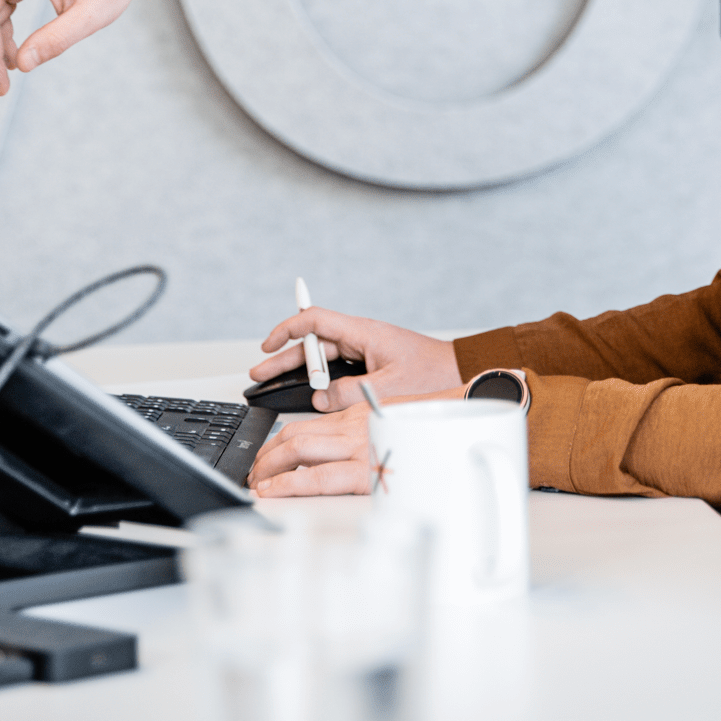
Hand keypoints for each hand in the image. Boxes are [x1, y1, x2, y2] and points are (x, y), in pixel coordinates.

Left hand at [247, 386, 467, 495]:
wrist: (466, 419)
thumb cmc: (436, 425)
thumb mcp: (393, 423)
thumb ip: (366, 434)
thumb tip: (343, 452)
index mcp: (358, 416)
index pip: (304, 425)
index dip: (277, 443)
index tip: (265, 459)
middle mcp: (354, 428)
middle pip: (293, 437)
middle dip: (265, 459)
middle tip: (252, 477)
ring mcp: (359, 447)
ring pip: (298, 452)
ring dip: (268, 470)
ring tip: (255, 486)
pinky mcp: (367, 470)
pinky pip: (318, 477)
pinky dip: (290, 484)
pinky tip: (274, 493)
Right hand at [253, 309, 461, 411]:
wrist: (460, 372)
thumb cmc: (433, 374)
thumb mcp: (388, 388)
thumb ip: (350, 393)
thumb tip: (321, 400)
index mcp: (363, 332)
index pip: (315, 320)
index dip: (288, 330)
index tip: (268, 345)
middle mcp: (361, 337)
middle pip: (313, 341)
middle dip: (284, 355)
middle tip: (260, 370)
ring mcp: (365, 349)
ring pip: (324, 356)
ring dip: (300, 368)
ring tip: (274, 381)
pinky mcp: (371, 362)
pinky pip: (338, 367)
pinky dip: (320, 378)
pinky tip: (309, 391)